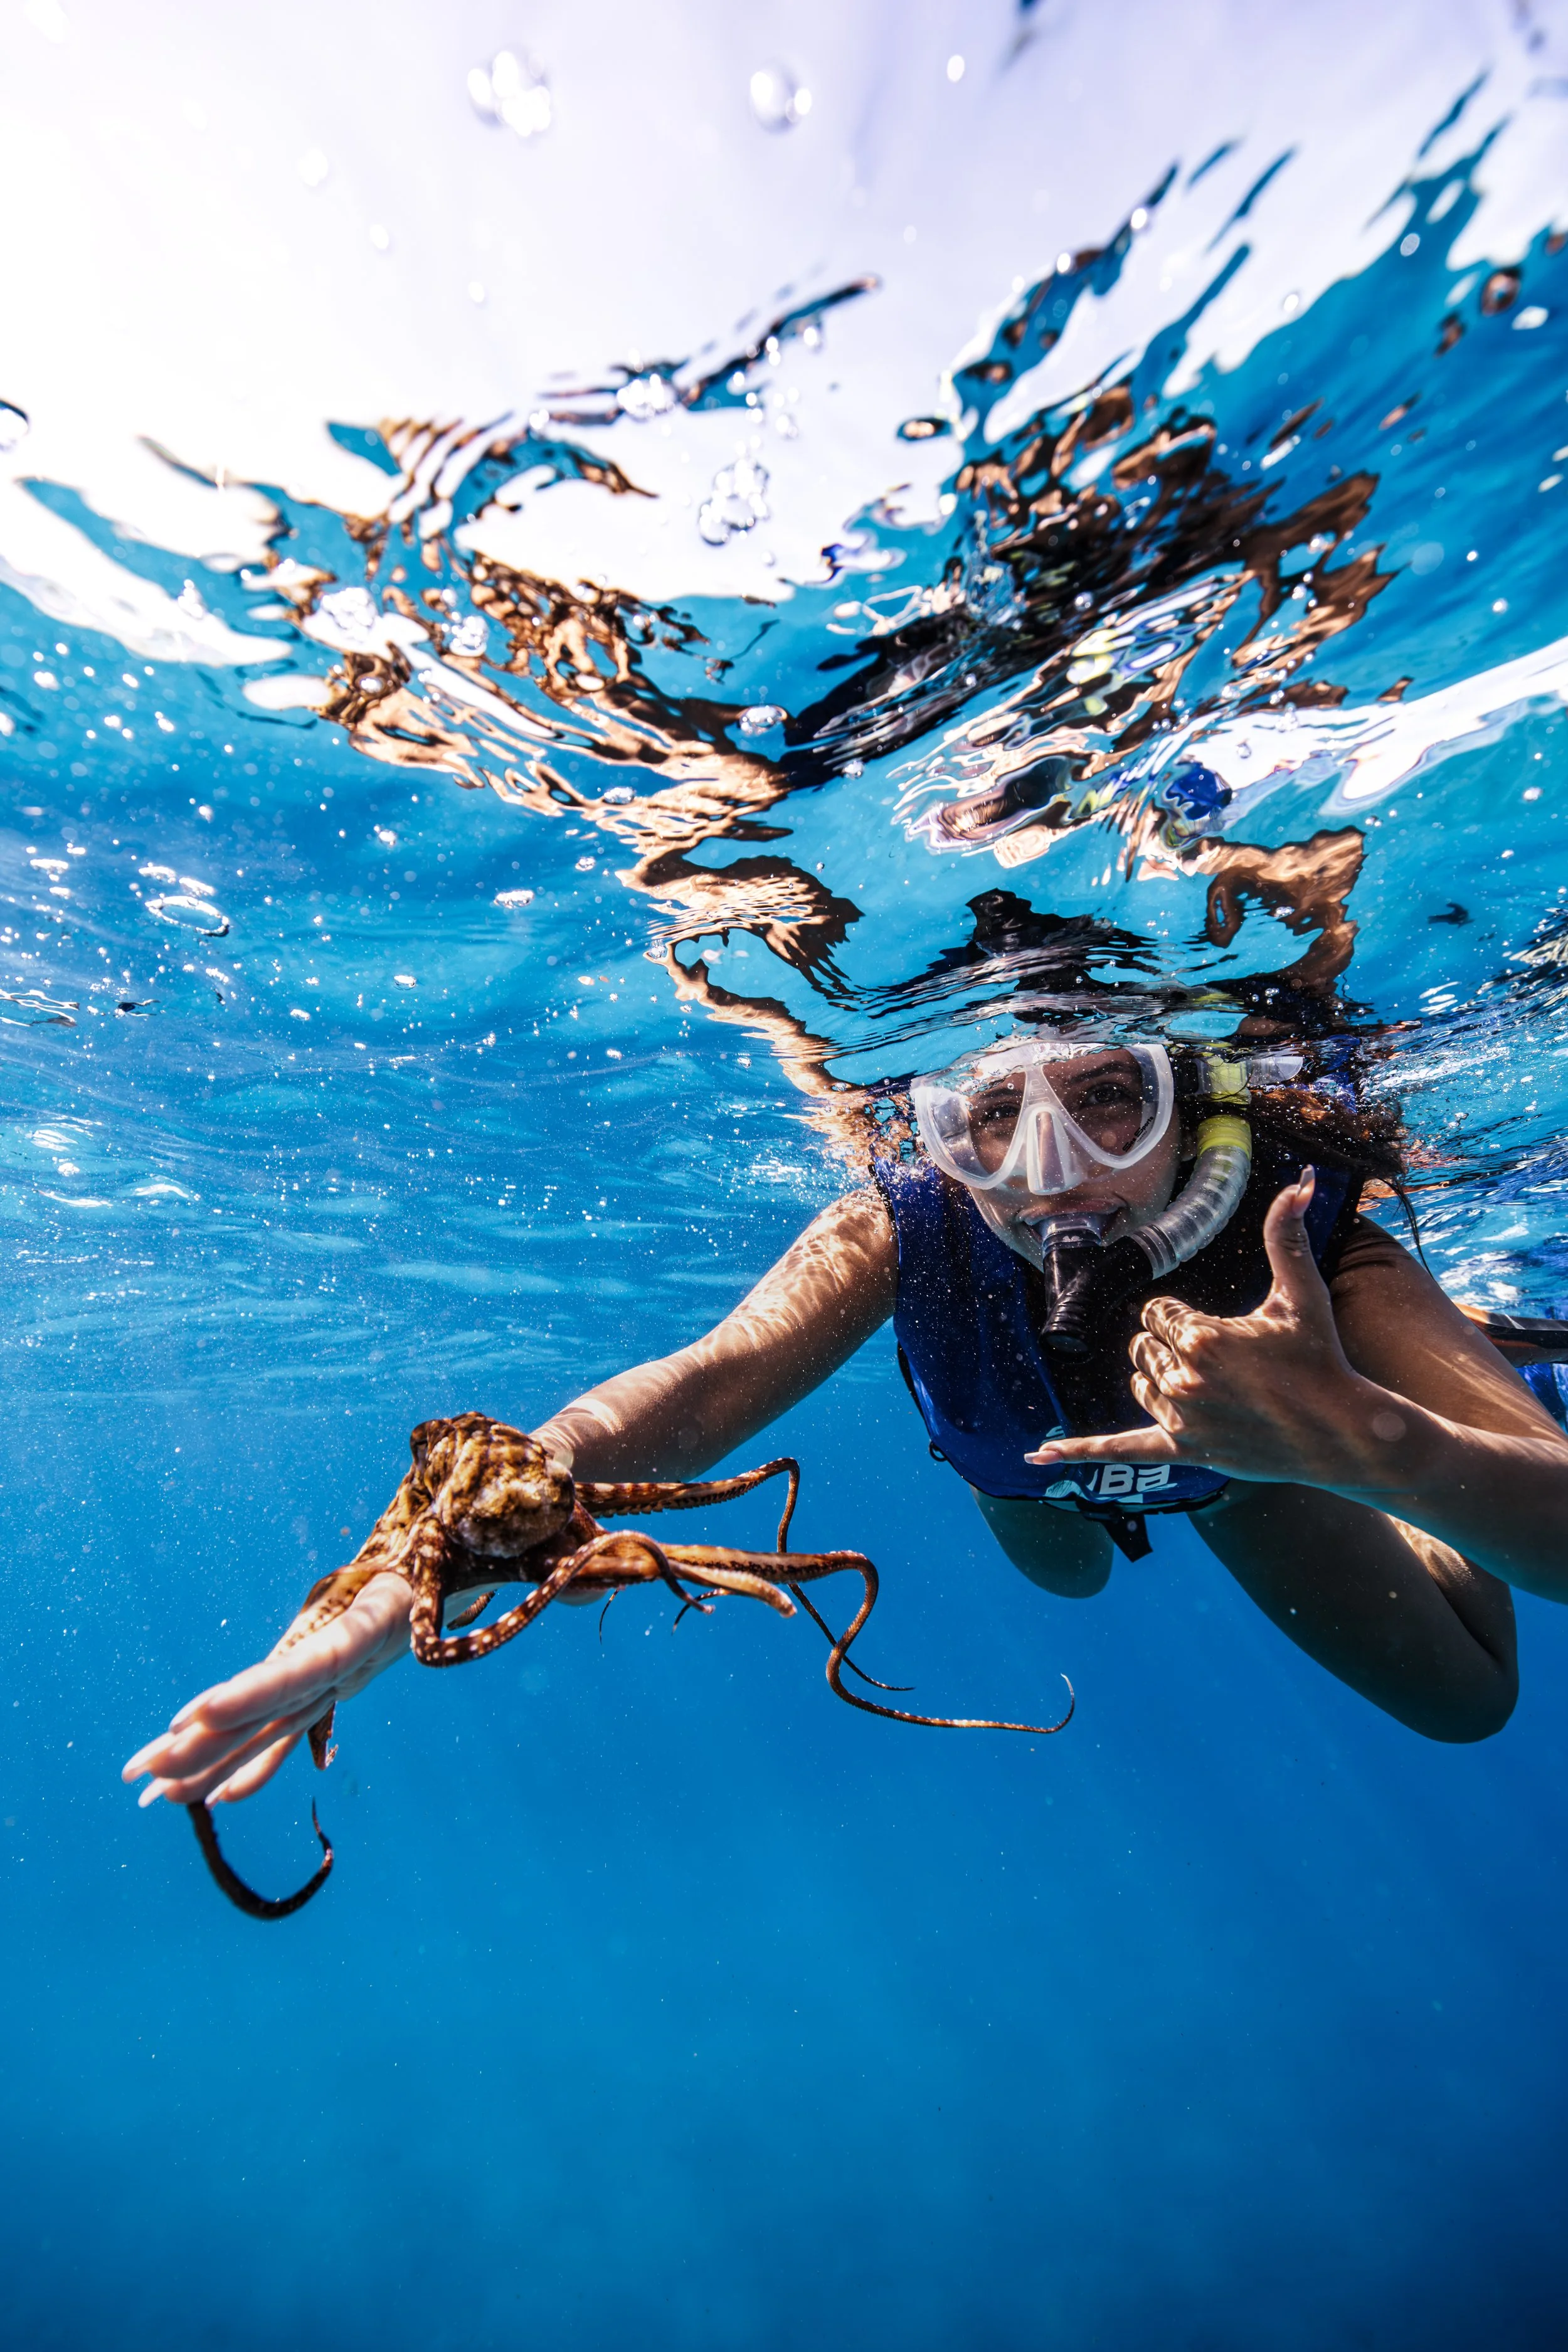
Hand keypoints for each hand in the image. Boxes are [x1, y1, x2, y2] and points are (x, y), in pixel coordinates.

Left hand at [122, 1572, 412, 1809]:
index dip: (249, 1696)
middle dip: (205, 1745)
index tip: (193, 1715)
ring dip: (210, 1762)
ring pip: (268, 1730)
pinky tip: (220, 1799)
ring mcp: (333, 1687)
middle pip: (270, 1713)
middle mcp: (344, 1671)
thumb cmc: (419, 1565)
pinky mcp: (325, 1692)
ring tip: (155, 1795)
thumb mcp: (410, 1571)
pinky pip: (288, 1737)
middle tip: (144, 1770)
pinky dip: (255, 1767)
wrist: (434, 1583)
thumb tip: (381, 1592)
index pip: (298, 1670)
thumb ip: (389, 1593)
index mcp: (364, 1633)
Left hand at [1026, 1171, 1380, 1487]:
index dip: (1185, 1317)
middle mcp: (1184, 1378)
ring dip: (1160, 1378)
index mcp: (1202, 1337)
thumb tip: (1303, 1180)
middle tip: (1224, 1361)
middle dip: (1174, 1345)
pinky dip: (1078, 1452)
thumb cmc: (1322, 1358)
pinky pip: (1119, 1450)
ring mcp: (1181, 1419)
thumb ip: (1288, 1235)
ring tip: (1212, 1386)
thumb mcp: (1302, 1293)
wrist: (1341, 1431)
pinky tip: (1038, 1456)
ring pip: (1139, 1382)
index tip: (1225, 1332)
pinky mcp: (1184, 1452)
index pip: (1158, 1313)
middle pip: (1144, 1345)